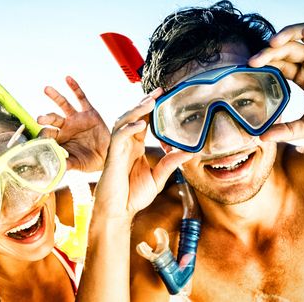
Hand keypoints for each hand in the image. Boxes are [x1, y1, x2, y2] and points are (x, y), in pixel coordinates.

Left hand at [37, 76, 109, 171]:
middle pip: (52, 119)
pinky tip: (67, 78)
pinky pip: (81, 98)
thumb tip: (56, 168)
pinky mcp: (88, 112)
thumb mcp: (78, 163)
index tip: (39, 140)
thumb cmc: (90, 161)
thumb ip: (67, 164)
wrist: (109, 155)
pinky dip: (75, 88)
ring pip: (63, 105)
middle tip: (39, 119)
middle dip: (45, 118)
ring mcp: (76, 118)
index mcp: (60, 139)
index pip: (47, 134)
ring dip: (55, 96)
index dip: (42, 136)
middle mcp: (66, 127)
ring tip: (46, 89)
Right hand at [95, 88, 192, 218]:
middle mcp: (125, 145)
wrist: (118, 211)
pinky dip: (129, 128)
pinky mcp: (113, 156)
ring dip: (136, 110)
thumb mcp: (158, 178)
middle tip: (158, 91)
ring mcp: (118, 149)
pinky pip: (118, 137)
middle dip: (144, 103)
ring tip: (150, 102)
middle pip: (132, 116)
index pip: (143, 122)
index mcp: (135, 147)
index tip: (163, 95)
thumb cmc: (133, 196)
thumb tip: (190, 152)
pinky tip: (140, 124)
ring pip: (123, 121)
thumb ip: (170, 163)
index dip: (150, 108)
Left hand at [248, 16, 303, 141]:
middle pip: (286, 46)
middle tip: (255, 60)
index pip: (278, 63)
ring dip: (288, 32)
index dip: (265, 63)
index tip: (249, 69)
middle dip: (269, 51)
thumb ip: (288, 130)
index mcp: (303, 75)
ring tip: (274, 42)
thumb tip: (260, 138)